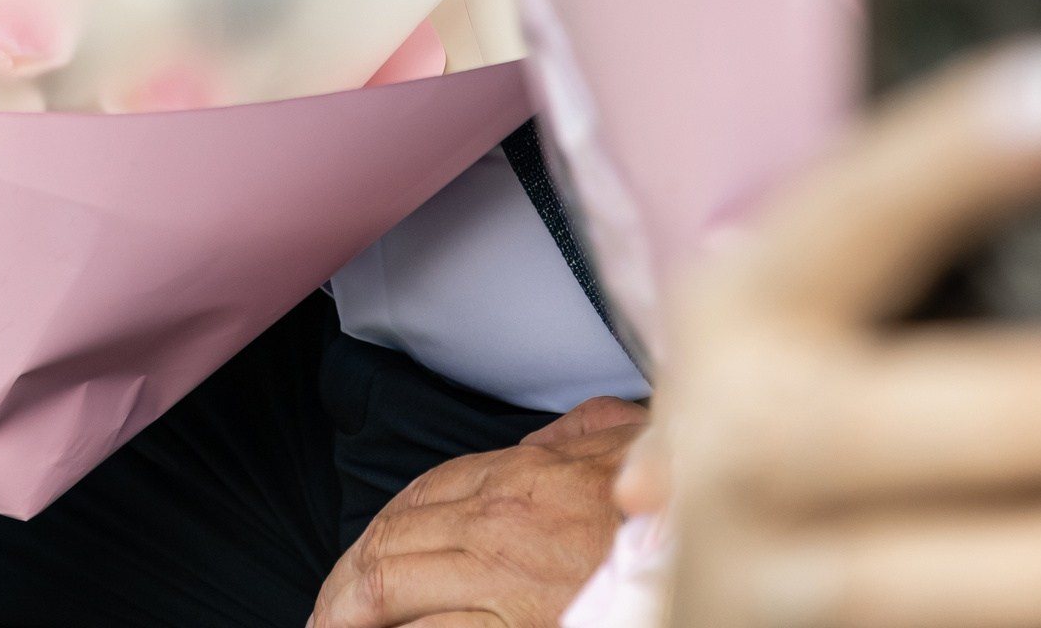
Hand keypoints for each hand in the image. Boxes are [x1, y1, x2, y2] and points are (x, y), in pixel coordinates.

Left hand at [311, 395, 646, 626]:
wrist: (715, 526)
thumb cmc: (677, 503)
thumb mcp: (636, 443)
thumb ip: (593, 433)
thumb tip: (571, 433)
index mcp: (527, 473)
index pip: (421, 494)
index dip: (380, 531)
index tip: (360, 565)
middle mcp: (501, 517)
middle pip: (392, 539)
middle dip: (346, 583)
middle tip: (324, 616)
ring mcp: (502, 575)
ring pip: (393, 586)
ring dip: (349, 615)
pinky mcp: (513, 625)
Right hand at [623, 36, 1040, 625]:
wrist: (739, 611)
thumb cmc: (815, 429)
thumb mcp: (823, 325)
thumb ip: (923, 263)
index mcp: (741, 310)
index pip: (844, 213)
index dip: (948, 154)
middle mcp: (732, 442)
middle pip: (853, 428)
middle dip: (1016, 408)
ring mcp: (770, 583)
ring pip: (893, 582)